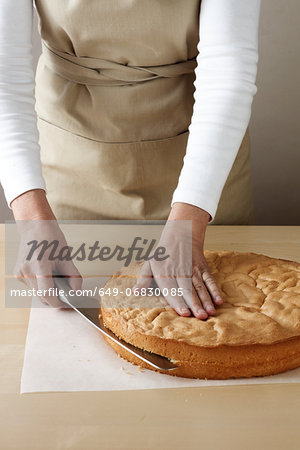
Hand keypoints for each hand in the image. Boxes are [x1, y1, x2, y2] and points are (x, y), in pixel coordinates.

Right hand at [11, 190, 81, 306]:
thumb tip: (76, 291)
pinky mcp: (18, 274)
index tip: (65, 302)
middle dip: (54, 296)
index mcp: (39, 265)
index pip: (47, 293)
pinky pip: (32, 287)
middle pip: (42, 295)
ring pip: (36, 292)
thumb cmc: (51, 237)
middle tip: (64, 288)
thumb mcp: (66, 256)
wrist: (35, 226)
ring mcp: (20, 273)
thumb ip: (73, 276)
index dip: (57, 301)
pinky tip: (45, 273)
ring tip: (54, 276)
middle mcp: (26, 270)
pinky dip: (40, 284)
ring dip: (47, 290)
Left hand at [133, 202, 222, 319]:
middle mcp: (180, 271)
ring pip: (200, 287)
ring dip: (206, 300)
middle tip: (200, 317)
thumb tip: (135, 293)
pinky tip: (219, 301)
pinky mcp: (203, 268)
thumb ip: (143, 280)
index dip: (178, 302)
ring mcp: (193, 270)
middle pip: (188, 290)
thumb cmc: (163, 254)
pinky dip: (215, 290)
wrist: (181, 234)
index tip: (184, 313)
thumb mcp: (149, 263)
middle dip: (195, 304)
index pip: (172, 289)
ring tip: (210, 313)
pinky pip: (210, 280)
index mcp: (165, 272)